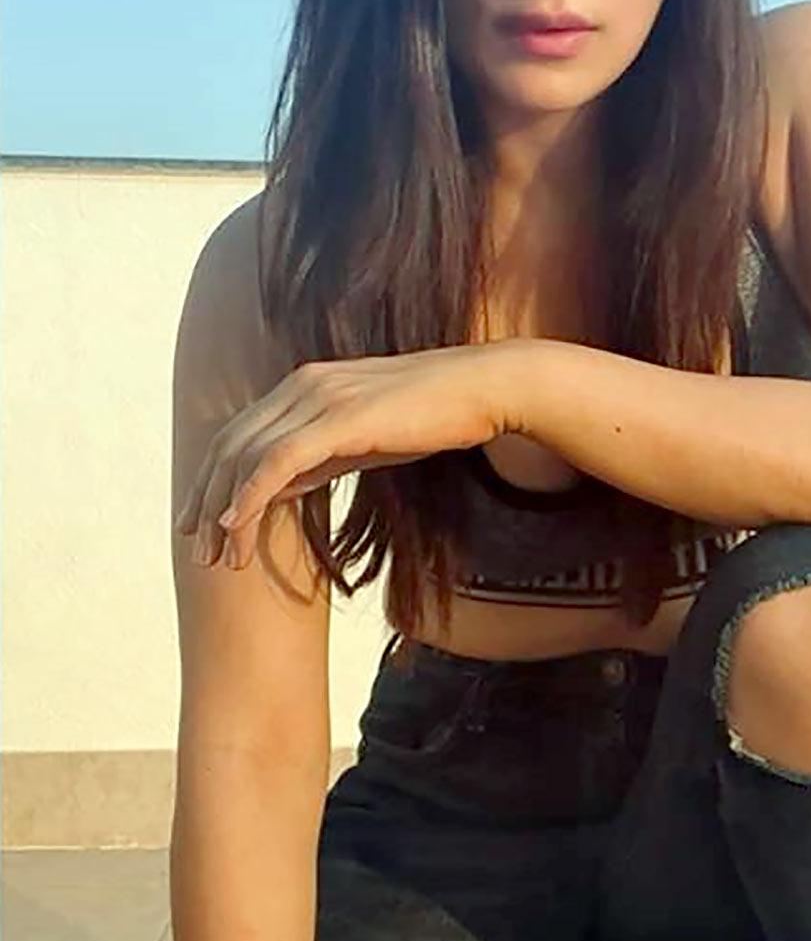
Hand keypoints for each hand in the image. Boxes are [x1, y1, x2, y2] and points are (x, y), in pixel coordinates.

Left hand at [174, 341, 523, 569]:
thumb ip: (320, 457)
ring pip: (246, 456)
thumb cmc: (434, 414)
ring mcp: (318, 398)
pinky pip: (276, 461)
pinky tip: (235, 524)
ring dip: (225, 510)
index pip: (239, 433)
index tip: (202, 521)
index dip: (213, 479)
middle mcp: (302, 385)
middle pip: (229, 445)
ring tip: (221, 555)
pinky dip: (249, 494)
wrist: (482, 389)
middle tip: (198, 550)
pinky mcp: (338, 418)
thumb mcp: (364, 438)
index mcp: (305, 385)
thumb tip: (282, 486)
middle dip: (206, 500)